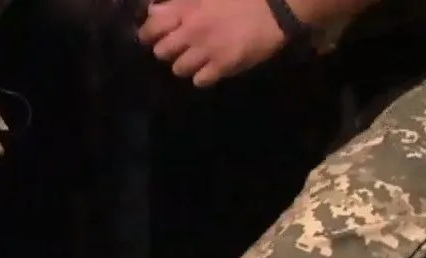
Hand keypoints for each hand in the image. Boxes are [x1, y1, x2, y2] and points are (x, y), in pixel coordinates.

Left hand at [137, 0, 289, 87]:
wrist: (277, 7)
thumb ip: (179, 1)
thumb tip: (153, 10)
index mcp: (187, 8)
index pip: (151, 28)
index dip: (148, 34)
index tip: (153, 36)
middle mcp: (192, 30)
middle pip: (162, 52)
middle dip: (167, 50)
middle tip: (179, 48)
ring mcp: (207, 50)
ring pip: (178, 69)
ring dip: (185, 64)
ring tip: (196, 58)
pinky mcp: (224, 65)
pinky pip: (200, 81)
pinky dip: (202, 76)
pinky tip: (210, 68)